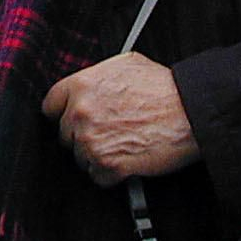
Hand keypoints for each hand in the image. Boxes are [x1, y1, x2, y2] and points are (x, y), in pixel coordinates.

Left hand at [41, 52, 200, 186]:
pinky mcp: (107, 165)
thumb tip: (90, 85)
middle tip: (108, 132)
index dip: (63, 113)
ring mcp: (91, 141)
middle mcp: (81, 113)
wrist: (189, 111)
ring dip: (97, 155)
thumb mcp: (126, 64)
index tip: (71, 119)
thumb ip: (98, 76)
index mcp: (81, 86)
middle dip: (83, 135)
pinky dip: (111, 174)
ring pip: (79, 157)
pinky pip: (97, 176)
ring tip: (122, 144)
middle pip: (65, 134)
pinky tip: (127, 159)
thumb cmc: (164, 88)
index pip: (50, 105)